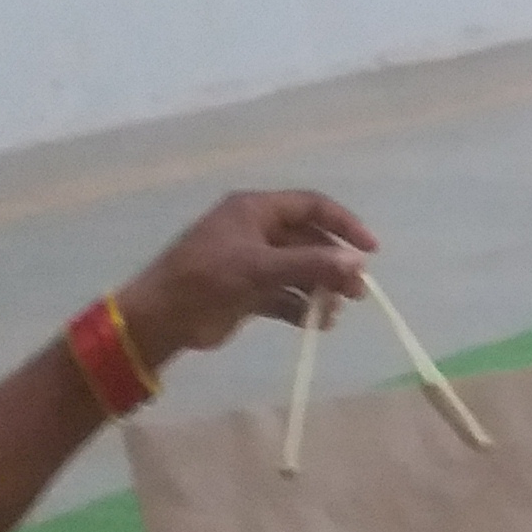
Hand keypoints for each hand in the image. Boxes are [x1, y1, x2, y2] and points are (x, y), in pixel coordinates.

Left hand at [121, 191, 376, 361]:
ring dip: (320, 290)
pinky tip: (315, 324)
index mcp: (255, 210)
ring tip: (333, 313)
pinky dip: (302, 308)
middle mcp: (257, 231)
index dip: (344, 225)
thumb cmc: (206, 279)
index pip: (311, 206)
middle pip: (309, 241)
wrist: (161, 316)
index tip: (370, 252)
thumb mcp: (260, 267)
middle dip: (334, 265)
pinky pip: (286, 295)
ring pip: (299, 270)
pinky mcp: (248, 291)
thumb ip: (311, 264)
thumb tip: (359, 263)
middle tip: (356, 293)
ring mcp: (253, 262)